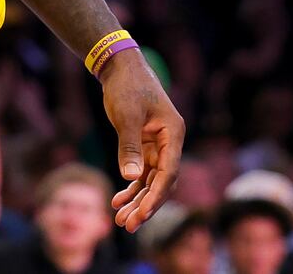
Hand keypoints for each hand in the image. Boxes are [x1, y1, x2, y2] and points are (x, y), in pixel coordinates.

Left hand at [100, 50, 184, 231]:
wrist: (120, 67)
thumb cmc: (127, 87)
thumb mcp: (127, 116)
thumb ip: (130, 146)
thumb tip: (131, 177)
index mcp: (173, 133)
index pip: (169, 172)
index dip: (156, 197)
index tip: (141, 215)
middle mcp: (170, 142)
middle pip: (163, 182)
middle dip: (146, 205)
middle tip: (128, 225)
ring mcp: (158, 145)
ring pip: (151, 181)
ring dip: (138, 200)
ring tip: (122, 220)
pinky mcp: (145, 145)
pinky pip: (141, 172)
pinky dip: (131, 187)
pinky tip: (118, 201)